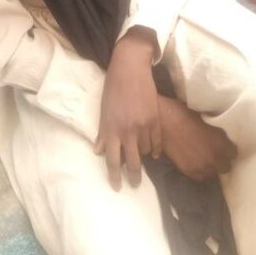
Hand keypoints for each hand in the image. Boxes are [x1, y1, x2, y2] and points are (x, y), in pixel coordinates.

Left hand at [94, 28, 161, 189]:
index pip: (112, 159)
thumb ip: (102, 131)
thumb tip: (98, 151)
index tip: (116, 187)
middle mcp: (127, 130)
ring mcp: (143, 126)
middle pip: (132, 163)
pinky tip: (153, 152)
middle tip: (134, 184)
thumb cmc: (112, 87)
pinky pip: (157, 143)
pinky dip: (155, 149)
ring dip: (142, 156)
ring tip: (140, 154)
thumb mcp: (103, 109)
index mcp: (111, 128)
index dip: (114, 176)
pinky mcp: (155, 120)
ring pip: (145, 152)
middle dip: (133, 177)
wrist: (131, 67)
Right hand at [158, 95, 236, 180]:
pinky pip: (201, 177)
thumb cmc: (183, 114)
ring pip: (213, 173)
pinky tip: (194, 162)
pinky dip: (199, 171)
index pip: (234, 153)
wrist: (163, 122)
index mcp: (221, 142)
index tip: (223, 145)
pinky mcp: (190, 172)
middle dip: (221, 160)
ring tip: (202, 158)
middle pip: (226, 167)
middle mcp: (215, 158)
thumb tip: (219, 138)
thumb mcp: (205, 119)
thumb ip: (215, 133)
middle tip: (213, 152)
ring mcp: (203, 167)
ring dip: (210, 166)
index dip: (228, 149)